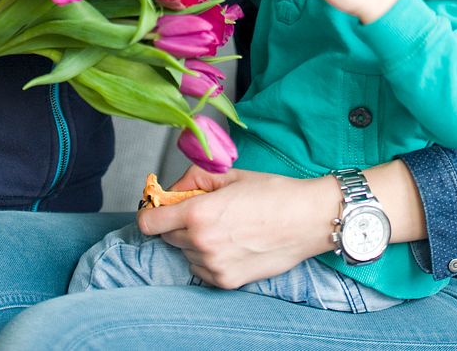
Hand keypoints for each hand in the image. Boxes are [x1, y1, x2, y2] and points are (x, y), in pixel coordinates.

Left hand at [137, 166, 340, 287]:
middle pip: (166, 236)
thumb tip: (172, 190)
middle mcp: (201, 244)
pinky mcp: (227, 282)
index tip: (161, 207)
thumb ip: (193, 179)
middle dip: (177, 223)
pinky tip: (230, 243)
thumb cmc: (272, 193)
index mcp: (198, 214)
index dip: (152, 212)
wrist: (306, 219)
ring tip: (224, 227)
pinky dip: (208, 257)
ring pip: (185, 253)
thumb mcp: (229, 175)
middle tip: (203, 211)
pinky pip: (201, 269)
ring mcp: (214, 266)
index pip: (149, 222)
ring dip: (194, 241)